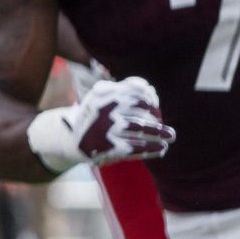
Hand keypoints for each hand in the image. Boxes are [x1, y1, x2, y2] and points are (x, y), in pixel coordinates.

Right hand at [29, 76, 174, 170]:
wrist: (69, 140)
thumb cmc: (93, 116)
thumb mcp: (101, 96)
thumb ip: (124, 89)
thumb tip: (151, 89)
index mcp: (102, 93)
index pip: (135, 88)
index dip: (149, 96)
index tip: (155, 103)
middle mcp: (104, 108)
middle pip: (141, 107)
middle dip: (156, 114)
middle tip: (162, 119)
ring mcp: (106, 128)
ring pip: (141, 128)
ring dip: (160, 133)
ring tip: (170, 137)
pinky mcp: (108, 147)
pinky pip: (136, 148)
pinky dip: (151, 149)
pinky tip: (161, 149)